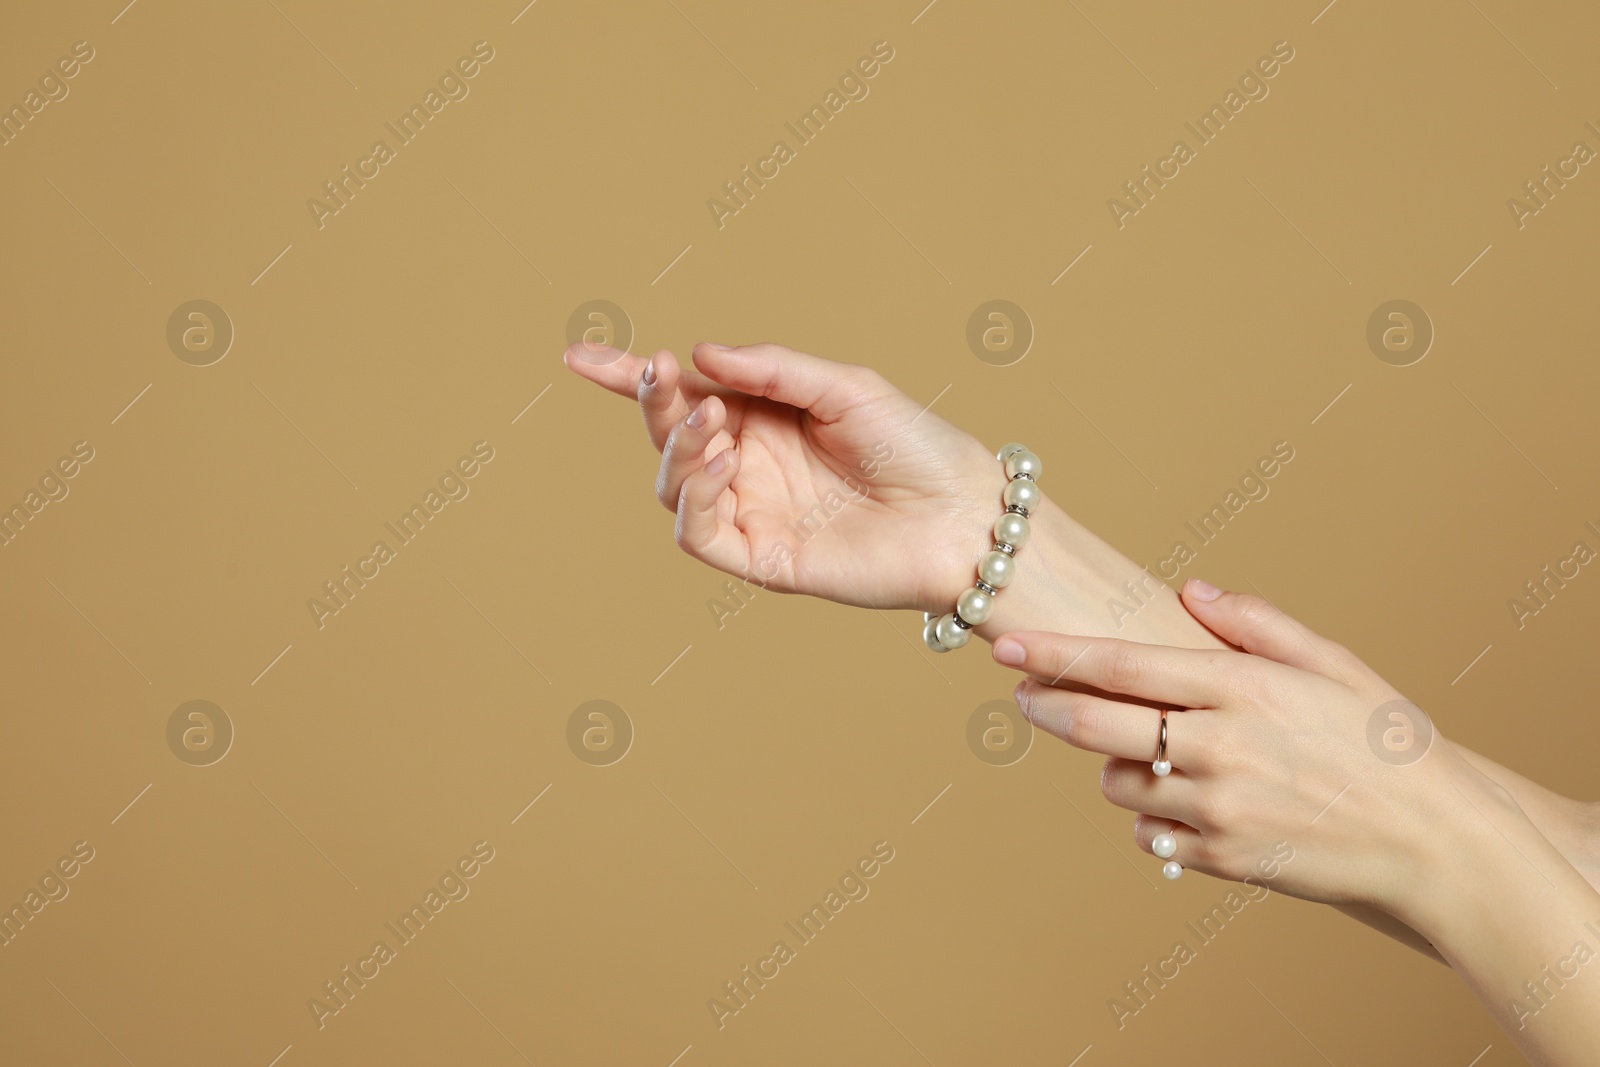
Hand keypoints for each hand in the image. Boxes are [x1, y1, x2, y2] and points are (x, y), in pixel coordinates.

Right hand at [564, 340, 1004, 610]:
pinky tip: (722, 461)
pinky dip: (695, 496)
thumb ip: (771, 370)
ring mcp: (752, 512)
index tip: (580, 355)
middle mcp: (749, 464)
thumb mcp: (843, 386)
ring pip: (673, 484)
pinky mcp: (762, 558)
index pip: (683, 395)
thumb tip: (699, 356)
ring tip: (710, 420)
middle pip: (669, 435)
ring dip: (677, 447)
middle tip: (659, 375)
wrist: (962, 516)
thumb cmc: (915, 445)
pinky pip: (700, 532)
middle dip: (652, 403)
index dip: (629, 378)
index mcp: (764, 417)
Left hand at [991, 577, 1513, 913]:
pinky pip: (1152, 836)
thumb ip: (1256, 623)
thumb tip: (1191, 589)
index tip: (1003, 645)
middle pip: (1096, 725)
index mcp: (1242, 688)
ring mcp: (1218, 808)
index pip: (1120, 665)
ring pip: (1117, 785)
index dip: (1053, 655)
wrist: (1437, 842)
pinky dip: (1155, 820)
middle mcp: (1220, 746)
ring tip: (1159, 757)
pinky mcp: (1223, 858)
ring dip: (1117, 768)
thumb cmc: (1385, 742)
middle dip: (1048, 707)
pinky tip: (1191, 804)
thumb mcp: (1332, 663)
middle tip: (1025, 697)